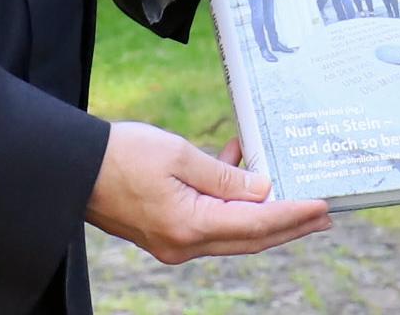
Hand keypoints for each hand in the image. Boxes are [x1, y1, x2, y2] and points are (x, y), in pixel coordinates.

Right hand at [87, 121, 330, 263]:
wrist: (75, 169)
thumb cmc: (123, 156)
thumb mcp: (180, 156)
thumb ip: (226, 177)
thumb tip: (263, 191)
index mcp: (190, 225)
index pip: (255, 225)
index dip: (293, 215)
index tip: (322, 207)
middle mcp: (185, 244)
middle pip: (250, 238)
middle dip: (289, 225)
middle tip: (324, 216)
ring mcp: (175, 243)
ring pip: (233, 232)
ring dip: (262, 211)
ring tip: (294, 193)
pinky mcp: (167, 233)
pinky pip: (211, 222)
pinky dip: (231, 202)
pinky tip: (241, 169)